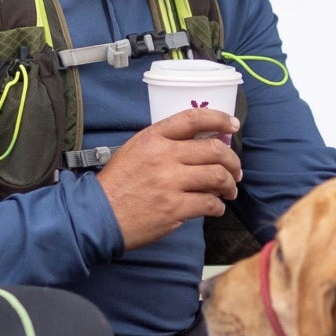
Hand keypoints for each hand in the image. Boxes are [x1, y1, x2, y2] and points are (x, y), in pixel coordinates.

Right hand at [98, 108, 242, 249]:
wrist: (99, 216)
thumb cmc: (118, 184)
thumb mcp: (135, 150)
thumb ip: (164, 144)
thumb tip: (200, 146)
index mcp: (153, 138)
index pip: (194, 119)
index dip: (220, 119)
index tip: (233, 125)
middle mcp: (164, 156)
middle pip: (214, 150)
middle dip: (232, 161)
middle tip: (235, 171)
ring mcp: (170, 182)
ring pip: (217, 176)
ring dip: (229, 185)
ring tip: (229, 191)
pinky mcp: (174, 208)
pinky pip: (209, 203)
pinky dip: (218, 206)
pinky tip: (215, 208)